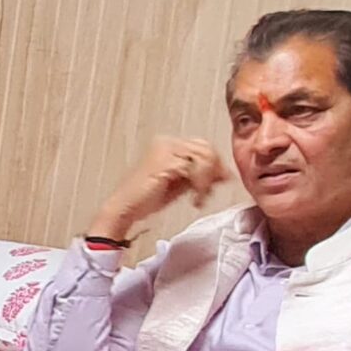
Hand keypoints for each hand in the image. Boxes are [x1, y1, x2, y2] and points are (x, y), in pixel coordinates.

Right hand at [91, 136, 227, 239]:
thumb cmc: (145, 199)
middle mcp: (166, 141)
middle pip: (206, 150)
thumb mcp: (180, 183)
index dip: (216, 164)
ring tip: (199, 198)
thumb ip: (200, 175)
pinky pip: (196, 170)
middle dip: (214, 172)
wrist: (124, 209)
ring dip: (206, 182)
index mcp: (167, 143)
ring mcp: (165, 149)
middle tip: (210, 192)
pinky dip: (200, 187)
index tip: (220, 182)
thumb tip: (225, 173)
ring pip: (204, 159)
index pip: (203, 146)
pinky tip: (194, 200)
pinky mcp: (166, 161)